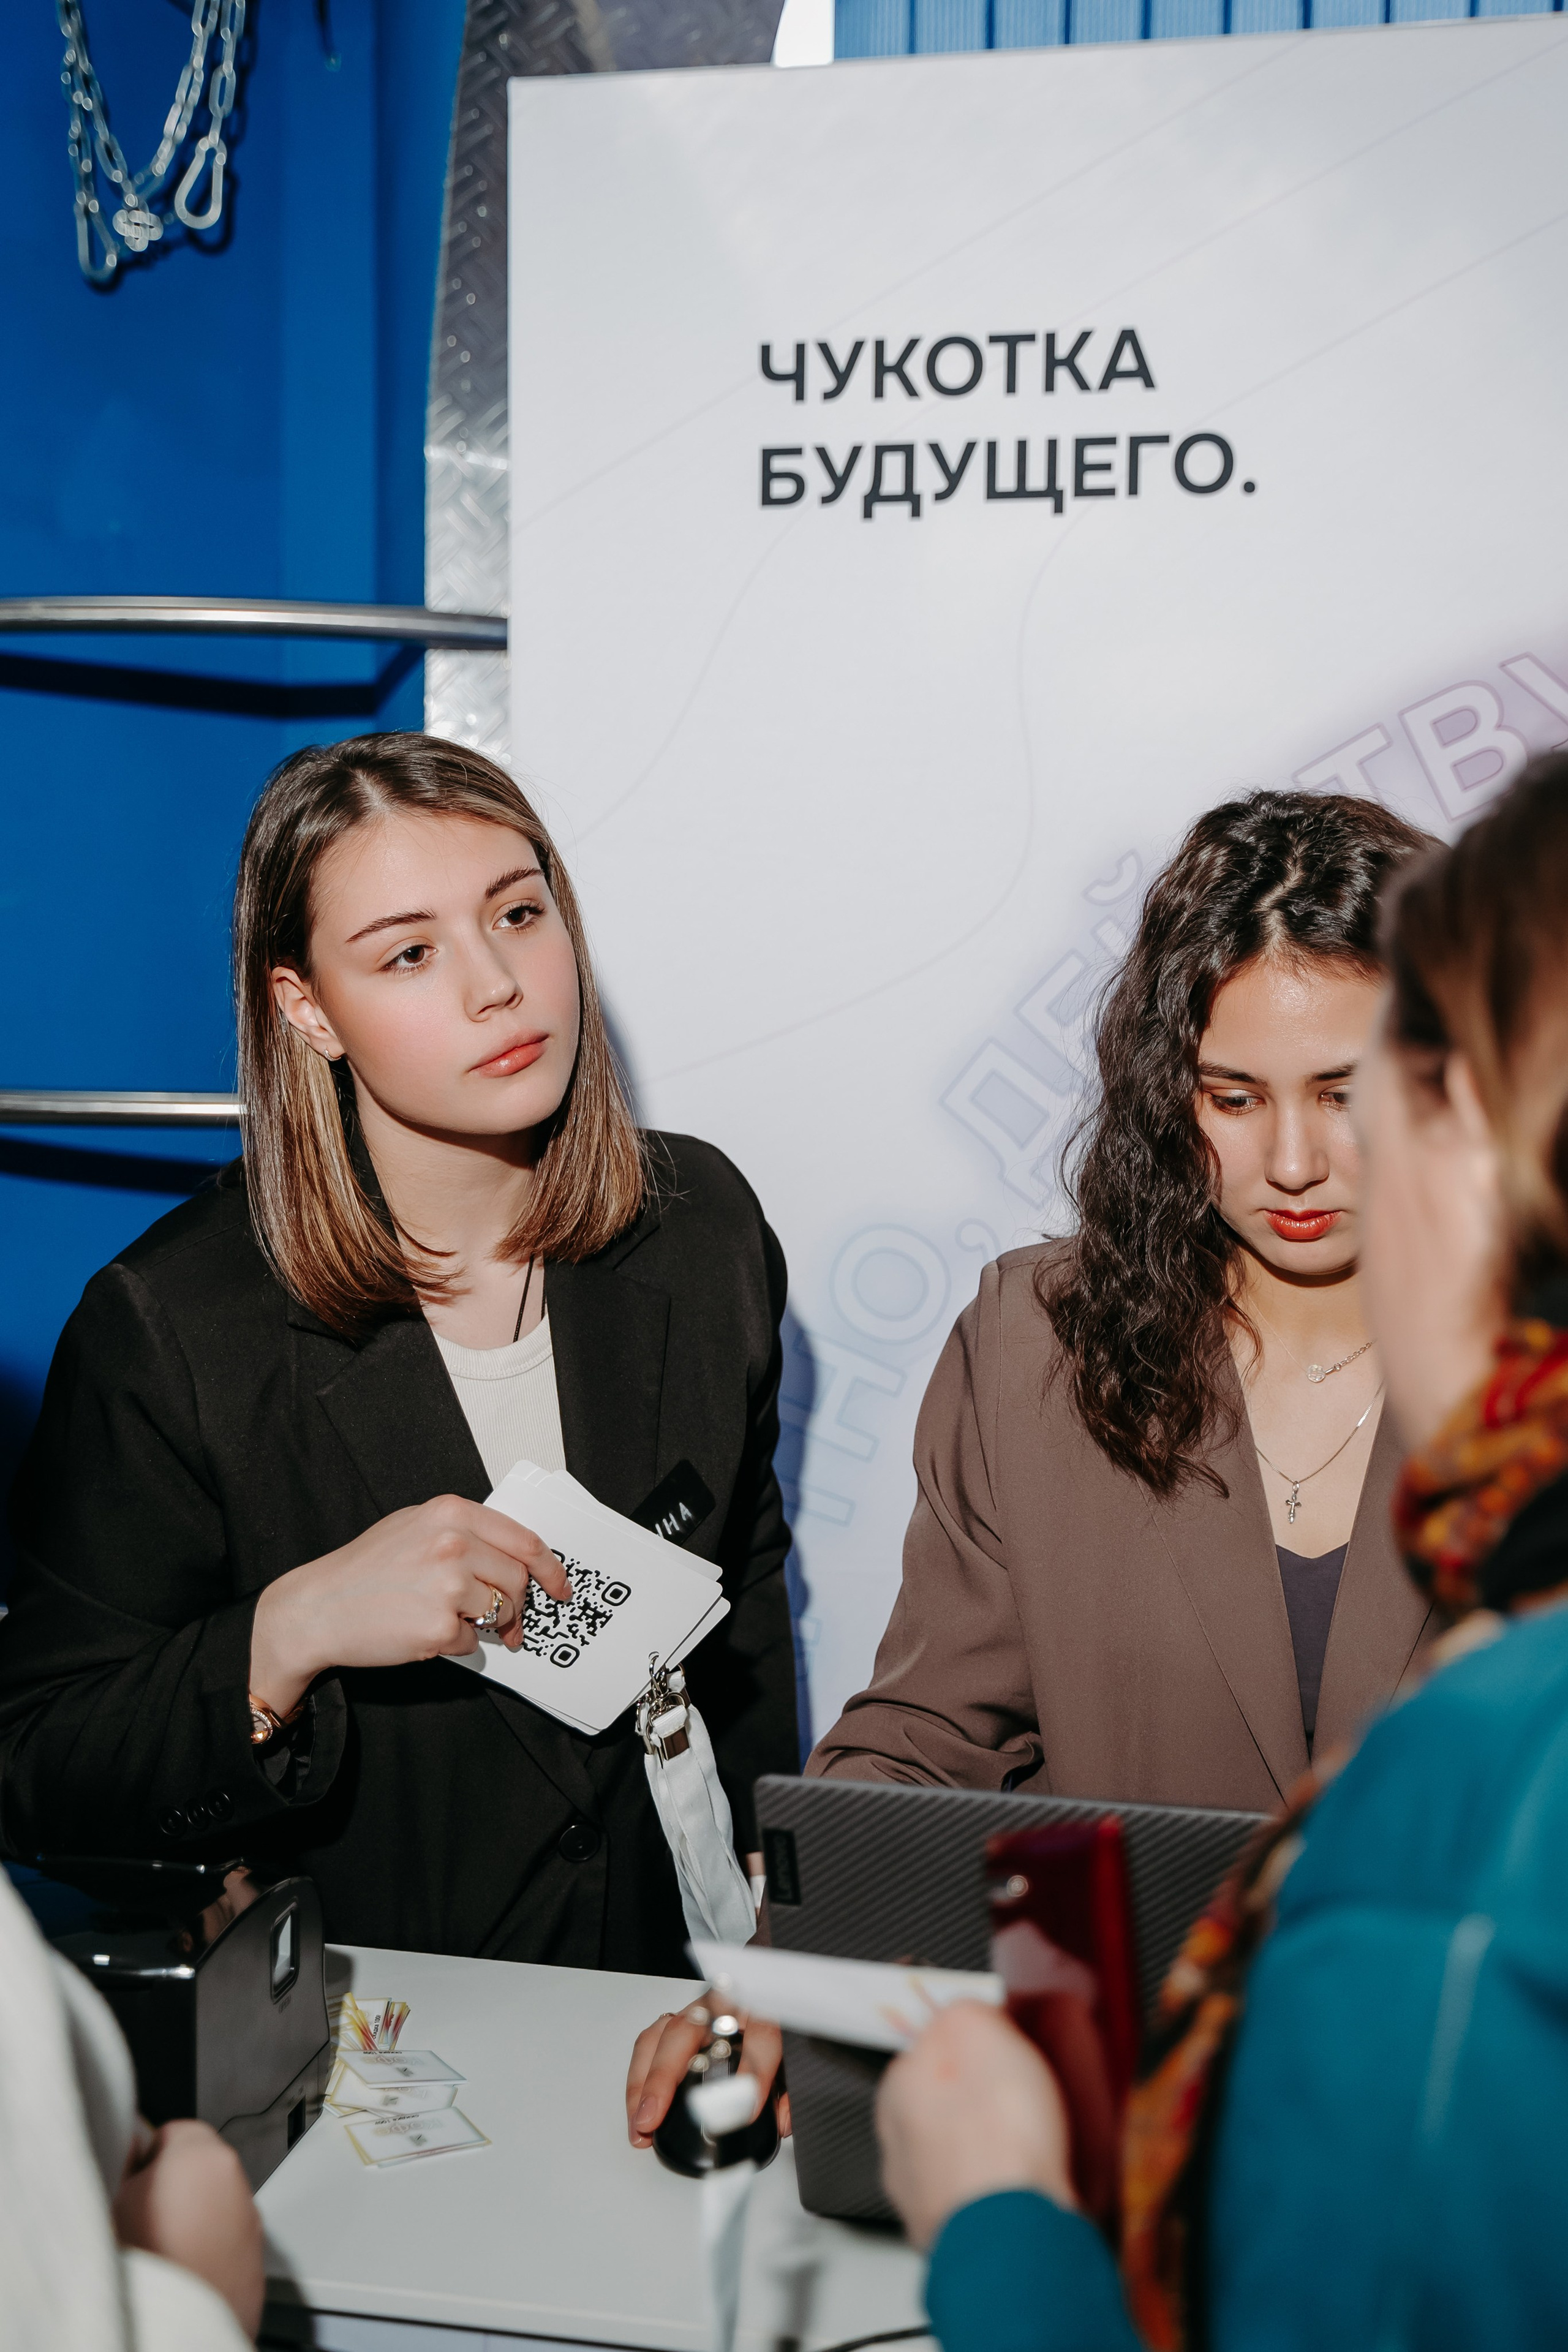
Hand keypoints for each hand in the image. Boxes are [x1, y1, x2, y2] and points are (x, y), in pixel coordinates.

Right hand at [113, 2118, 263, 2336]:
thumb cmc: (149, 2259)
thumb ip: (129, 2164)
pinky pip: (227, 2236)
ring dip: (194, 2215)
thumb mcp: (117, 2199)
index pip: (172, 2131)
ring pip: (215, 2202)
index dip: (147, 2157)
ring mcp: (249, 2217)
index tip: (134, 2179)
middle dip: (173, 2183)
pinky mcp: (256, 2253)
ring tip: (163, 2246)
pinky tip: (184, 2267)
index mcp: (203, 2153)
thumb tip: (133, 2148)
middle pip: (198, 2165)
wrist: (182, 2321)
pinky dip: (210, 2245)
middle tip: (144, 2215)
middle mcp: (235, 2179)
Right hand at [250, 1495, 571, 1717]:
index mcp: (451, 1513)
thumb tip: (510, 1556)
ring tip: (459, 1623)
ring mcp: (447, 1586)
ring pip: (501, 1610)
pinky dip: (457, 1642)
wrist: (317, 1608)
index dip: (550, 1568)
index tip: (560, 1587)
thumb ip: (462, 1532)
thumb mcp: (414, 1527)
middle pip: (517, 1579)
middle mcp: (453, 1544)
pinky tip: (427, 1633)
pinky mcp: (438, 1627)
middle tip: (510, 1623)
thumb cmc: (364, 1569)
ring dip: (491, 1625)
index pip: (524, 1540)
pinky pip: (472, 1640)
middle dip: (517, 1605)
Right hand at [625, 2003, 788, 2147]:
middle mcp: (723, 2003)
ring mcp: (697, 2009)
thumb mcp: (794, 2052)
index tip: (746, 2110)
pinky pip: (651, 2041)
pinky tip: (638, 2109)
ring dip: (643, 2083)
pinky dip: (639, 2077)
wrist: (770, 1980)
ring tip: (640, 2123)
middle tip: (655, 2118)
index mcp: (762, 2007)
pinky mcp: (680, 2020)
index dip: (753, 2075)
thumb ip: (791, 2086)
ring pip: (660, 2035)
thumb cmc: (778, 2019)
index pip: (760, 2036)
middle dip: (665, 2077)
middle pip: (686, 2030)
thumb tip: (782, 2121)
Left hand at [876, 2002, 1075, 2250]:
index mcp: (897, 2086)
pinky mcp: (955, 2239)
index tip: (1000, 2053)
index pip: (927, 2051)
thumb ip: (964, 2010)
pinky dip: (999, 2195)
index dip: (970, 2049)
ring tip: (1029, 2147)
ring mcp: (922, 2197)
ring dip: (986, 2153)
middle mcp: (897, 2143)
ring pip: (957, 2160)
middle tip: (1020, 2099)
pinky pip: (980, 2202)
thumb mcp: (976, 2022)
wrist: (1013, 2226)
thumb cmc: (994, 2132)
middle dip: (976, 2102)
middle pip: (940, 2107)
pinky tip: (1025, 2186)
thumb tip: (970, 2013)